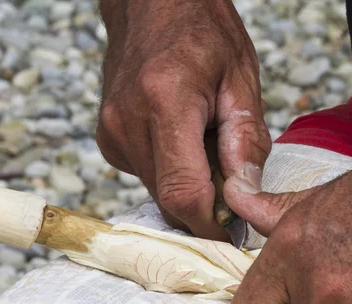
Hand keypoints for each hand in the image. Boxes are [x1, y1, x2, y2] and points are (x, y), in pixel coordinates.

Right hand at [96, 0, 270, 239]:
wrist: (151, 6)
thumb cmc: (202, 32)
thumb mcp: (240, 78)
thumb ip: (244, 141)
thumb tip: (242, 196)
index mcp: (165, 101)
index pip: (183, 192)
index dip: (210, 224)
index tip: (232, 232)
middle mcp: (127, 122)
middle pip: (167, 200)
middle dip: (203, 206)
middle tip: (229, 182)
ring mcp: (111, 132)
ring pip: (155, 192)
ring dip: (185, 187)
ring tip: (203, 148)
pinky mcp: (107, 139)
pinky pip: (144, 175)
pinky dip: (167, 171)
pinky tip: (179, 140)